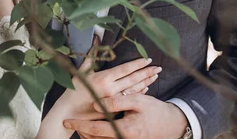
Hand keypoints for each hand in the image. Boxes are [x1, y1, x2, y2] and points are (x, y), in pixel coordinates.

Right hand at [58, 50, 159, 116]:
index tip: (147, 59)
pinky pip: (129, 99)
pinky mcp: (114, 109)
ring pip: (134, 90)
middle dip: (147, 72)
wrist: (70, 111)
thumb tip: (96, 39)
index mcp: (104, 78)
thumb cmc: (74, 89)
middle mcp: (111, 89)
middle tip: (158, 67)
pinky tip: (146, 88)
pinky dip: (139, 93)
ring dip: (146, 82)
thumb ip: (91, 55)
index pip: (125, 69)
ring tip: (155, 76)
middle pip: (133, 79)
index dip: (137, 64)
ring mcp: (113, 100)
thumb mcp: (82, 70)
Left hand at [63, 93, 187, 138]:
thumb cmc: (153, 110)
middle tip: (71, 120)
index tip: (66, 120)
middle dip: (81, 130)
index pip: (96, 128)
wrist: (169, 124)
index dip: (80, 125)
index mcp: (125, 130)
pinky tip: (92, 127)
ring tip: (79, 123)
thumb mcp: (137, 101)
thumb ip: (116, 101)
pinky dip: (97, 134)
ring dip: (87, 133)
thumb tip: (96, 103)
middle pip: (94, 138)